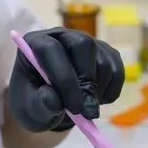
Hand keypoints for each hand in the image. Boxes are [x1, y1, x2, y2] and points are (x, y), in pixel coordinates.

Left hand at [8, 27, 124, 131]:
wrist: (51, 104)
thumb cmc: (36, 103)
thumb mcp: (31, 110)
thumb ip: (38, 105)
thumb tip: (53, 101)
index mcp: (35, 43)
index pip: (51, 49)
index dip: (64, 77)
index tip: (73, 107)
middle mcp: (62, 36)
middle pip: (83, 45)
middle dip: (87, 80)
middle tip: (87, 111)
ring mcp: (86, 43)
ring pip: (102, 60)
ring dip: (98, 89)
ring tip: (86, 108)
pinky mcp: (105, 53)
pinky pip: (116, 70)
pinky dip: (111, 91)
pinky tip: (97, 101)